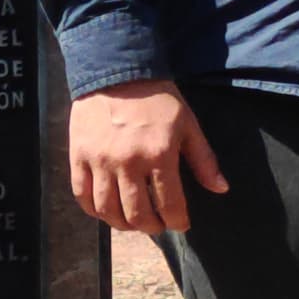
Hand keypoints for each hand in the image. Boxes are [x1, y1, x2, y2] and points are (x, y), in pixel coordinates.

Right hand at [68, 80, 226, 234]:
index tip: (181, 224)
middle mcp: (127, 163)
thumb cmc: (157, 99)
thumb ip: (203, 159)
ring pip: (108, 211)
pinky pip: (82, 196)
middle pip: (137, 215)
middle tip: (158, 225)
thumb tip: (221, 189)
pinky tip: (106, 212)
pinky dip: (94, 211)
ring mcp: (99, 162)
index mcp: (159, 154)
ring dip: (123, 224)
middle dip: (152, 227)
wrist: (115, 71)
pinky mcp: (78, 157)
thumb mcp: (187, 124)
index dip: (177, 221)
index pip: (170, 204)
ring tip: (134, 222)